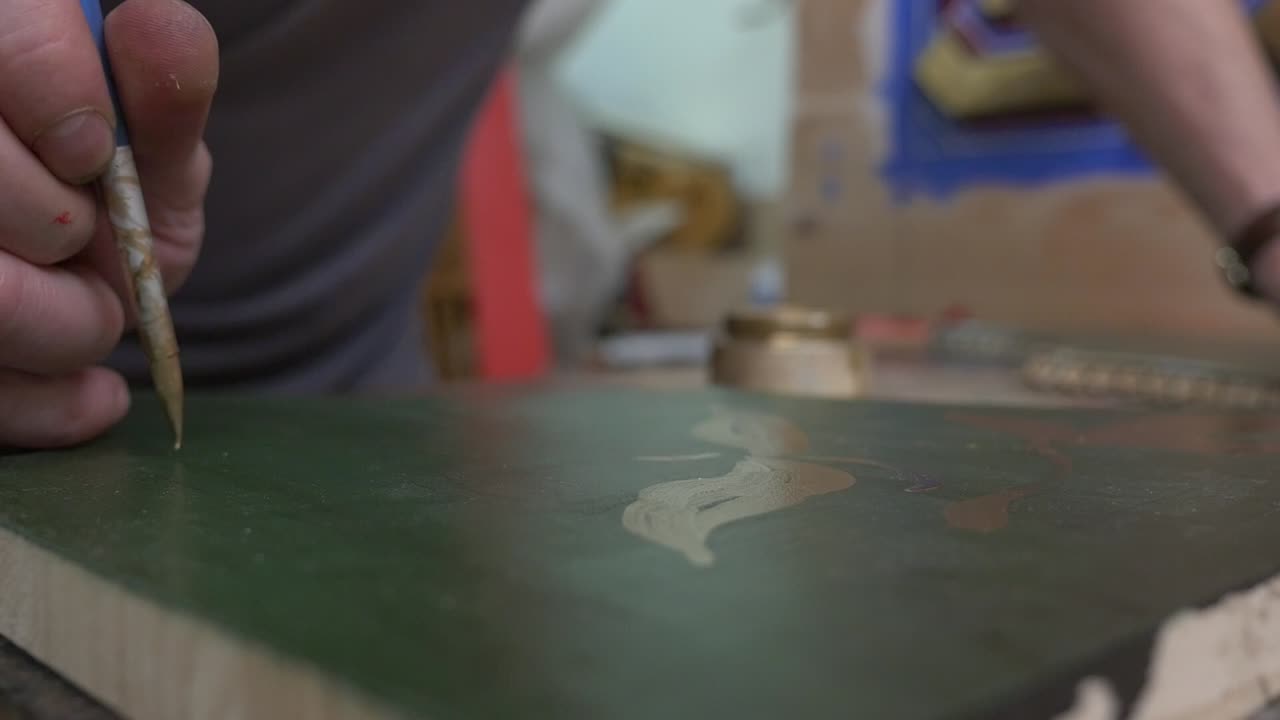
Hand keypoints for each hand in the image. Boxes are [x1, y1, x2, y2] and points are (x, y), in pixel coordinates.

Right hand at [0, 0, 216, 448]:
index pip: (3, 42)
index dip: (65, 104)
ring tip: (99, 319)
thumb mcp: (154, 150)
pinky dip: (53, 408)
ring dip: (69, 327)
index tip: (96, 152)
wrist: (84, 286)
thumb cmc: (113, 201)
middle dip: (66, 231)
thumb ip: (164, 96)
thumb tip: (155, 27)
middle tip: (96, 245)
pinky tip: (90, 396)